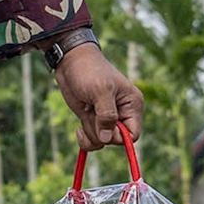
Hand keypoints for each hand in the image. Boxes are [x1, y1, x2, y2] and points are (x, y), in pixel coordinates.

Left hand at [54, 39, 142, 153]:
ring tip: (85, 112)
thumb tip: (107, 139)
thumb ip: (107, 116)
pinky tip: (78, 129)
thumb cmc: (89, 71)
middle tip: (91, 112)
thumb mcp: (100, 91)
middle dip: (100, 132)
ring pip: (102, 141)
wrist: (69, 61)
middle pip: (115, 140)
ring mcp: (106, 118)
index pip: (133, 135)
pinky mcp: (93, 120)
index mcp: (132, 105)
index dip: (118, 137)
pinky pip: (92, 140)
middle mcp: (122, 113)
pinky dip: (84, 139)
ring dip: (90, 132)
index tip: (103, 128)